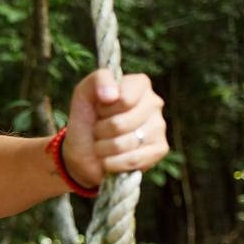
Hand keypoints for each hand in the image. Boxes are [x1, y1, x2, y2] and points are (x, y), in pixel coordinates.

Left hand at [60, 70, 167, 187]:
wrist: (83, 152)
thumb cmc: (87, 118)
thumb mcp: (84, 93)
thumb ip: (98, 80)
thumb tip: (112, 95)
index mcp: (139, 84)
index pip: (123, 99)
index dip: (104, 108)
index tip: (100, 109)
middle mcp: (154, 103)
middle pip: (120, 124)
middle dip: (101, 131)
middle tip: (99, 129)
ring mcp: (159, 127)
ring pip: (124, 144)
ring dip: (104, 148)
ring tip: (104, 143)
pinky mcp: (160, 149)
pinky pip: (132, 160)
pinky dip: (112, 163)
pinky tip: (110, 158)